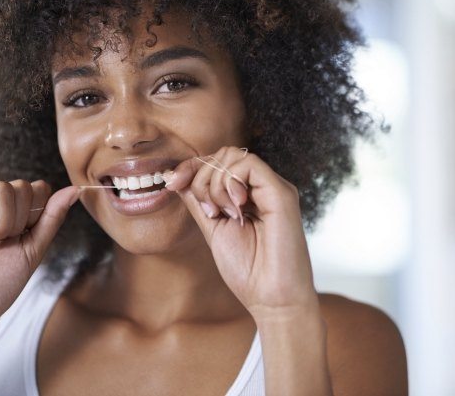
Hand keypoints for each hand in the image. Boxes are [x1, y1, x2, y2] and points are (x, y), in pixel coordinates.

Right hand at [0, 180, 79, 326]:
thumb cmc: (1, 282)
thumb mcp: (35, 248)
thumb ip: (53, 216)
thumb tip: (76, 189)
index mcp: (21, 215)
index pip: (41, 189)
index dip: (39, 210)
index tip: (26, 235)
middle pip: (24, 187)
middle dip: (21, 219)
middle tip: (5, 242)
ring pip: (4, 187)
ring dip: (3, 220)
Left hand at [164, 146, 319, 321]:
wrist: (271, 299)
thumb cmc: (248, 271)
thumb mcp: (213, 229)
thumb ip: (199, 201)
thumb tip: (178, 178)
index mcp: (249, 194)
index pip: (218, 162)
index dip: (191, 167)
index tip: (172, 184)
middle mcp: (264, 187)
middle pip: (224, 154)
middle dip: (201, 177)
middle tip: (208, 211)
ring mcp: (274, 188)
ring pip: (233, 156)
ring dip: (214, 183)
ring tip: (222, 214)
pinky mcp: (282, 193)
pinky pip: (249, 165)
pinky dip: (230, 183)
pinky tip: (234, 209)